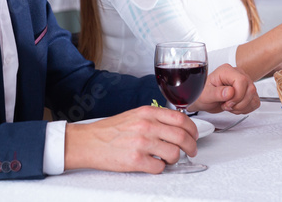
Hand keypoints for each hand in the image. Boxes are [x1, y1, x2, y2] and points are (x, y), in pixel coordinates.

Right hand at [64, 105, 196, 172]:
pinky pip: (159, 167)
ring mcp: (141, 143)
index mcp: (148, 113)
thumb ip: (155, 118)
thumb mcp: (135, 115)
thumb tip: (176, 127)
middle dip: (191, 147)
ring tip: (169, 159)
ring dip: (175, 159)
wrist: (88, 142)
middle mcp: (147, 126)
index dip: (192, 130)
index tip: (194, 136)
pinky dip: (161, 169)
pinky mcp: (135, 160)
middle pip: (182, 136)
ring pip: (174, 153)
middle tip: (191, 152)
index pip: (181, 119)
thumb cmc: (110, 130)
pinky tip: (154, 165)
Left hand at [189, 64, 259, 113]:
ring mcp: (245, 82)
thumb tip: (230, 92)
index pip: (242, 80)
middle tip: (227, 105)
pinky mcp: (248, 91)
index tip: (227, 103)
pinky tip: (236, 107)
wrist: (205, 99)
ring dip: (242, 107)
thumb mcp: (206, 95)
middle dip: (239, 103)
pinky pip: (255, 102)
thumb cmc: (203, 94)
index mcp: (227, 71)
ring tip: (230, 106)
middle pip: (251, 89)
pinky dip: (246, 108)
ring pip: (254, 96)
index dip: (237, 95)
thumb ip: (217, 93)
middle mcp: (238, 74)